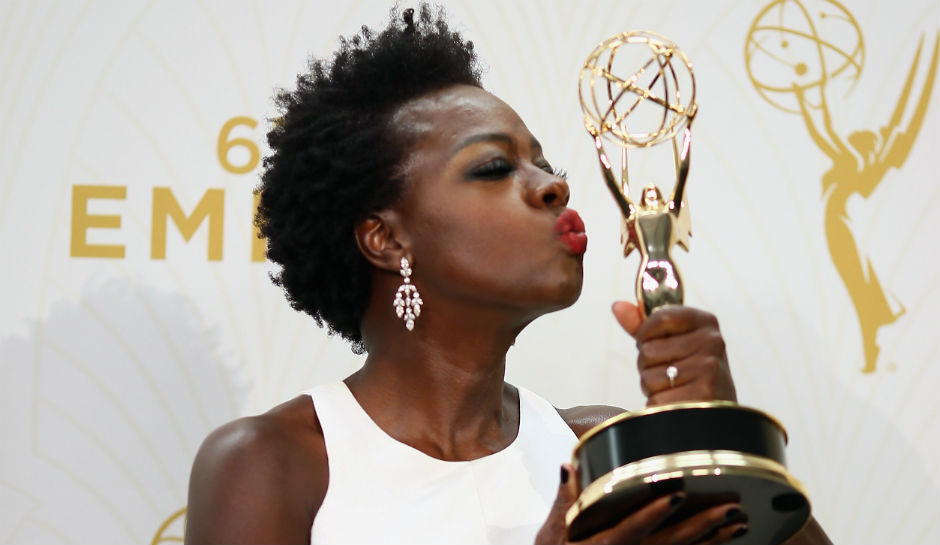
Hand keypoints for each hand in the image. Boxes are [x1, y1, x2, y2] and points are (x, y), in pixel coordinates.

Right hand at [534, 464, 747, 544]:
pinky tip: (731, 537)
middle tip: (730, 508)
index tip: (676, 495)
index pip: (633, 529)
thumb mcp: (550, 534)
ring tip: (740, 520)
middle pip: (671, 544)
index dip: (654, 513)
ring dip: (715, 539)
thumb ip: (564, 500)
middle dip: (702, 526)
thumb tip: (568, 466)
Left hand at [612, 302, 735, 405]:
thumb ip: (644, 325)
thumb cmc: (690, 372)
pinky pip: (656, 401)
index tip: (653, 343)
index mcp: (705, 322)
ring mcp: (708, 369)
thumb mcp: (673, 342)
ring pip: (648, 377)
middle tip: (669, 374)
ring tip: (674, 389)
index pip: (660, 316)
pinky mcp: (702, 396)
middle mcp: (711, 342)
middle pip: (648, 351)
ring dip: (652, 388)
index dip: (646, 334)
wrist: (717, 412)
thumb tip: (617, 306)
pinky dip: (658, 406)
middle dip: (647, 366)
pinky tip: (676, 404)